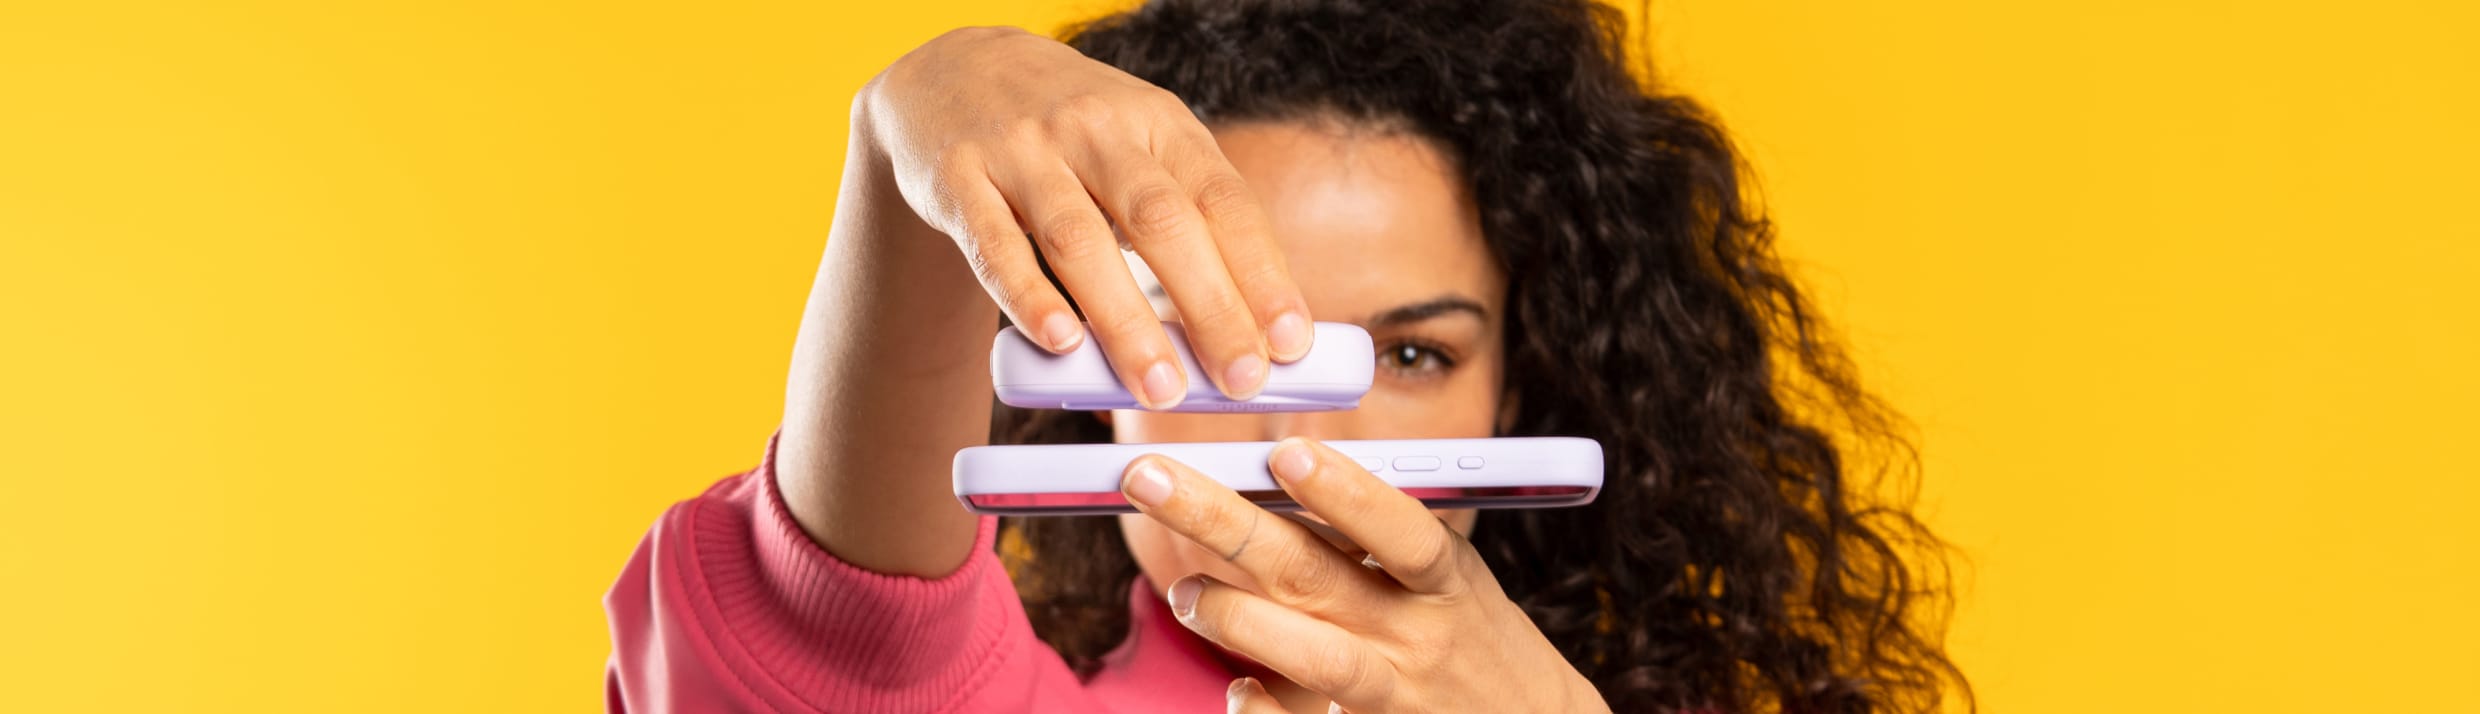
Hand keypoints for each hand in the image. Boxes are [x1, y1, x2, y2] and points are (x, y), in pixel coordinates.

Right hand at [859, 26, 1313, 406]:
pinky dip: (1029, 298)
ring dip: (1127, 321)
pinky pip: (997, 245)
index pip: (1223, 199)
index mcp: (1159, 122)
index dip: (1261, 273)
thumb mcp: (1140, 145)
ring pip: (1081, 241)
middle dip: (1210, 307)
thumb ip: (1189, 219)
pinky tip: (1061, 343)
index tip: (1292, 342)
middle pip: (1162, 223)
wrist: (954, 68)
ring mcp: (1024, 150)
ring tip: (1162, 389)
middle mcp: (1096, 128)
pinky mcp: (959, 178)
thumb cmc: (1072, 135)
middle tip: (1243, 380)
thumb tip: (1252, 328)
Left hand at [1120, 438, 1610, 712]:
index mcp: (1446, 582)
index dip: (1346, 494)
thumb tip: (1283, 473)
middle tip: (1149, 482)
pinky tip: (1234, 689)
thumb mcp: (1452, 577)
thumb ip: (1381, 537)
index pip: (1401, 531)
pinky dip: (1264, 709)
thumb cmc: (1471, 637)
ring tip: (1183, 591)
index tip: (1286, 454)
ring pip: (1310, 657)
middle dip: (1227, 525)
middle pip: (1315, 576)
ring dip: (1236, 617)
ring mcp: (1393, 694)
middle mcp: (1417, 636)